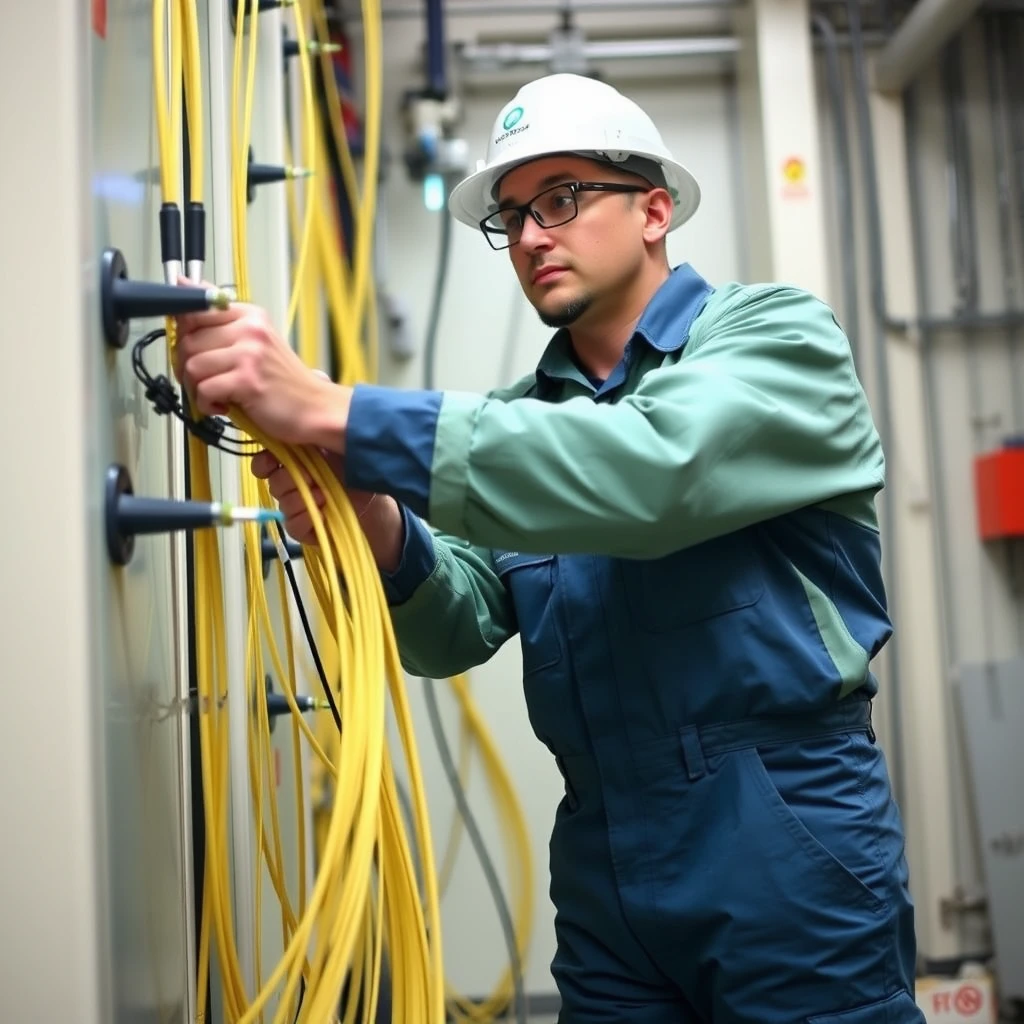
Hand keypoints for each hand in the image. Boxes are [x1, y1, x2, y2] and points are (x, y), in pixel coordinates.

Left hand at [175, 292, 351, 451]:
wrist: (315, 409)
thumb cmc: (283, 381)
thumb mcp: (255, 340)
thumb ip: (218, 316)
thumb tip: (182, 281)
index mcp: (251, 316)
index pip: (194, 309)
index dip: (185, 335)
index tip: (197, 351)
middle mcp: (250, 329)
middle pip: (188, 340)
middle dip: (189, 367)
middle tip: (209, 380)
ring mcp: (250, 354)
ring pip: (192, 365)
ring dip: (198, 388)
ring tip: (219, 394)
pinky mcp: (247, 380)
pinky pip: (204, 390)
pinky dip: (208, 404)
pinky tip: (225, 405)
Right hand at [251, 448, 377, 545]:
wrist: (374, 495)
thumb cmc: (353, 464)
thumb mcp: (328, 443)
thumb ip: (302, 438)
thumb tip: (283, 435)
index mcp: (292, 461)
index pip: (263, 464)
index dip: (264, 464)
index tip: (272, 462)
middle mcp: (291, 484)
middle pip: (273, 484)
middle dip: (289, 481)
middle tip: (311, 478)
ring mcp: (296, 507)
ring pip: (283, 505)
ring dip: (302, 500)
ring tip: (324, 495)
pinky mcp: (303, 528)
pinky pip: (292, 526)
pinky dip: (306, 520)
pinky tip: (322, 514)